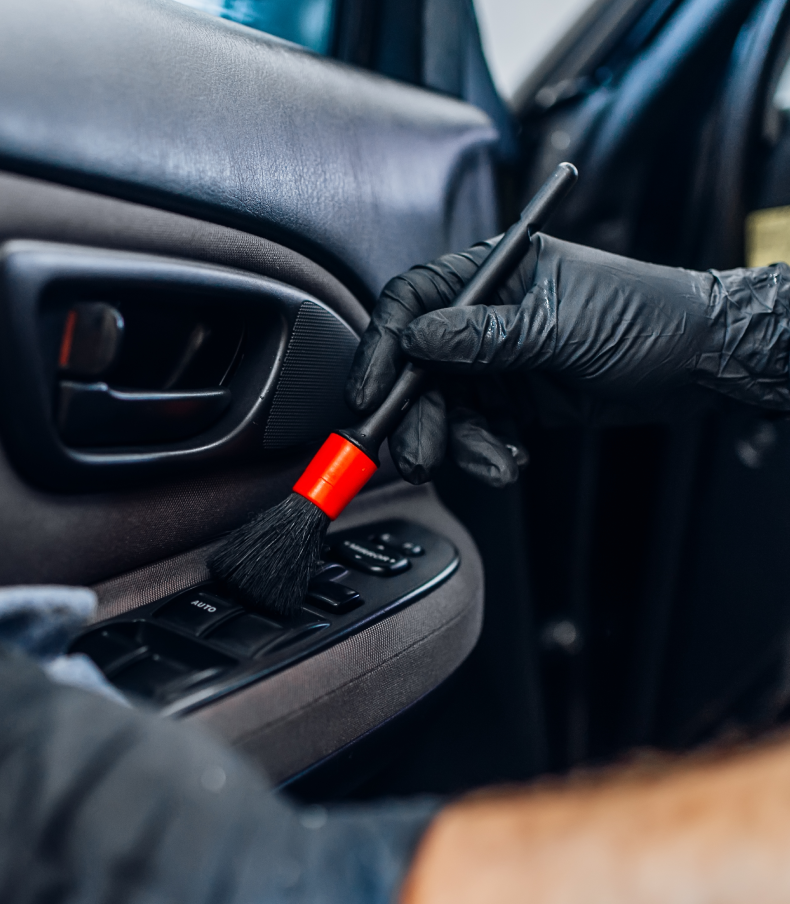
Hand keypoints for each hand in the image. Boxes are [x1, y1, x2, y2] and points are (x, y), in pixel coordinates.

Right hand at [346, 233, 789, 485]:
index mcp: (493, 275)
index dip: (384, 347)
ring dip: (460, 444)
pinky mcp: (513, 401)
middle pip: (419, 367)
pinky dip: (488, 452)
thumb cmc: (647, 318)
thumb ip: (485, 336)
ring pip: (446, 410)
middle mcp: (485, 317)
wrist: (700, 365)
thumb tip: (420, 338)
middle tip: (420, 454)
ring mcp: (497, 362)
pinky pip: (477, 433)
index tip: (371, 393)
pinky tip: (513, 458)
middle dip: (417, 416)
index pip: (413, 302)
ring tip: (492, 462)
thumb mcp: (561, 325)